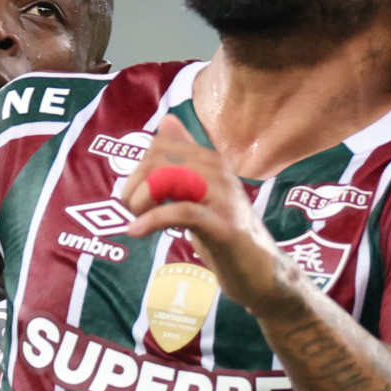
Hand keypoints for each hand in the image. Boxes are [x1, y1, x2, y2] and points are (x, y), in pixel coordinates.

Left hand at [121, 118, 301, 316]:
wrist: (258, 270)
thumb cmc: (224, 231)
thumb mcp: (200, 191)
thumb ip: (183, 159)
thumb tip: (168, 120)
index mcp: (211, 161)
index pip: (162, 145)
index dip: (139, 167)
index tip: (134, 192)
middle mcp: (219, 172)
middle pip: (161, 160)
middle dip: (136, 184)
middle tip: (131, 209)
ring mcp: (223, 198)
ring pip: (170, 180)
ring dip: (142, 200)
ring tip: (135, 219)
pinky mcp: (224, 226)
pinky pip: (181, 211)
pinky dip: (152, 220)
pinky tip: (136, 231)